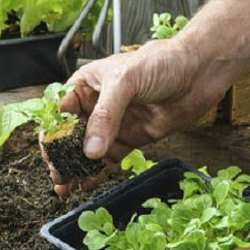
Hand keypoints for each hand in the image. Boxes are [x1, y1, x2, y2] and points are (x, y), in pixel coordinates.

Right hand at [49, 39, 230, 195]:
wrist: (199, 73)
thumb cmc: (161, 63)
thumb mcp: (126, 82)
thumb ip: (106, 116)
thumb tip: (90, 149)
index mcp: (87, 85)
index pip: (60, 111)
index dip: (52, 133)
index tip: (50, 154)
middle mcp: (97, 106)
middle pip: (71, 135)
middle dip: (61, 156)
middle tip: (58, 176)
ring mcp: (114, 124)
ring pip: (88, 150)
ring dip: (77, 168)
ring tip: (67, 186)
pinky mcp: (131, 138)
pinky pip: (109, 159)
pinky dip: (98, 172)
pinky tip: (89, 184)